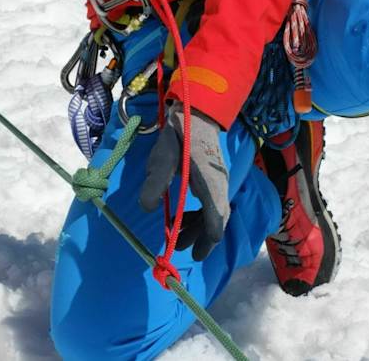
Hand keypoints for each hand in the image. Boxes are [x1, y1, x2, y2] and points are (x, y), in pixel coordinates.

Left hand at [139, 100, 229, 260]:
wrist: (197, 112)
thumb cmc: (179, 134)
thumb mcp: (162, 156)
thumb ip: (155, 182)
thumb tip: (147, 208)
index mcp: (210, 183)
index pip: (216, 220)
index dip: (207, 241)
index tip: (195, 255)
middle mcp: (220, 185)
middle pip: (217, 221)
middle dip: (201, 238)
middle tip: (180, 247)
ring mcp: (221, 182)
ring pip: (216, 213)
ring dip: (199, 227)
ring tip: (178, 235)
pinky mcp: (217, 178)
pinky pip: (214, 203)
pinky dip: (201, 215)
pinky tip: (184, 215)